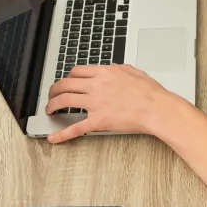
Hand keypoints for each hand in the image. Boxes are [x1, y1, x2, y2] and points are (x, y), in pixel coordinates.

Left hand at [45, 64, 178, 142]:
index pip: (76, 71)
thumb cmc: (149, 92)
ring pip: (65, 101)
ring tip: (49, 110)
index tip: (66, 81)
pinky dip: (62, 134)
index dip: (67, 76)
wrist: (156, 108)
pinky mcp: (98, 121)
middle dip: (54, 90)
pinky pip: (75, 127)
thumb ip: (118, 69)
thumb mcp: (132, 71)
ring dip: (53, 105)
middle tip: (52, 95)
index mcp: (104, 72)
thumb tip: (112, 68)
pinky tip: (53, 137)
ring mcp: (95, 103)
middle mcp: (96, 86)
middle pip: (65, 84)